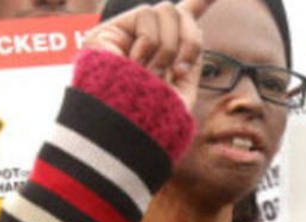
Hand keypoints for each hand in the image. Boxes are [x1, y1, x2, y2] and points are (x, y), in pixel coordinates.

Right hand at [83, 0, 212, 108]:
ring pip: (164, 11)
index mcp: (163, 56)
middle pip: (179, 13)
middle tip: (179, 71)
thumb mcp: (183, 89)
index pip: (180, 23)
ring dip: (168, 47)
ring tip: (153, 73)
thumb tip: (197, 26)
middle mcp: (144, 43)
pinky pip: (145, 15)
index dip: (197, 5)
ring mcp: (125, 36)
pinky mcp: (108, 31)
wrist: (133, 126)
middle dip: (189, 41)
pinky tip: (135, 64)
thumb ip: (190, 57)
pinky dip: (149, 43)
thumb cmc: (157, 118)